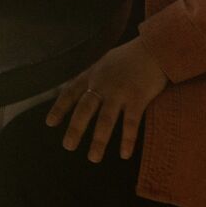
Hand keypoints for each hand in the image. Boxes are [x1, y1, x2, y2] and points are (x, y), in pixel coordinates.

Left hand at [46, 39, 167, 162]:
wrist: (155, 49)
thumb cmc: (130, 57)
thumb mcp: (105, 62)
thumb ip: (92, 76)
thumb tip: (78, 89)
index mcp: (93, 74)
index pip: (71, 92)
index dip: (59, 107)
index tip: (50, 123)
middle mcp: (103, 84)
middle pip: (85, 108)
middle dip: (75, 128)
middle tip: (68, 146)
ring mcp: (120, 92)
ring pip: (106, 119)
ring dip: (99, 140)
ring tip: (93, 158)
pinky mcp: (138, 98)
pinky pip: (130, 123)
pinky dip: (127, 139)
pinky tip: (124, 154)